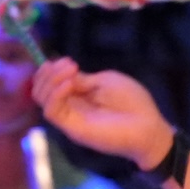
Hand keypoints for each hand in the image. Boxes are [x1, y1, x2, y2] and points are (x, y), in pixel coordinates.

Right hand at [31, 57, 174, 168]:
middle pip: (42, 90)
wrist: (147, 127)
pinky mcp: (72, 128)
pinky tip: (69, 84)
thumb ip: (82, 80)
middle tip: (68, 64)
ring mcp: (69, 118)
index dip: (52, 69)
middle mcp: (70, 106)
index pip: (52, 83)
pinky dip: (55, 94)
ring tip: (71, 71)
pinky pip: (51, 112)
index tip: (66, 60)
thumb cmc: (132, 103)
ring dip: (51, 80)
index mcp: (79, 95)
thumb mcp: (105, 81)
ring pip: (42, 99)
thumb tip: (63, 76)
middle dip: (49, 73)